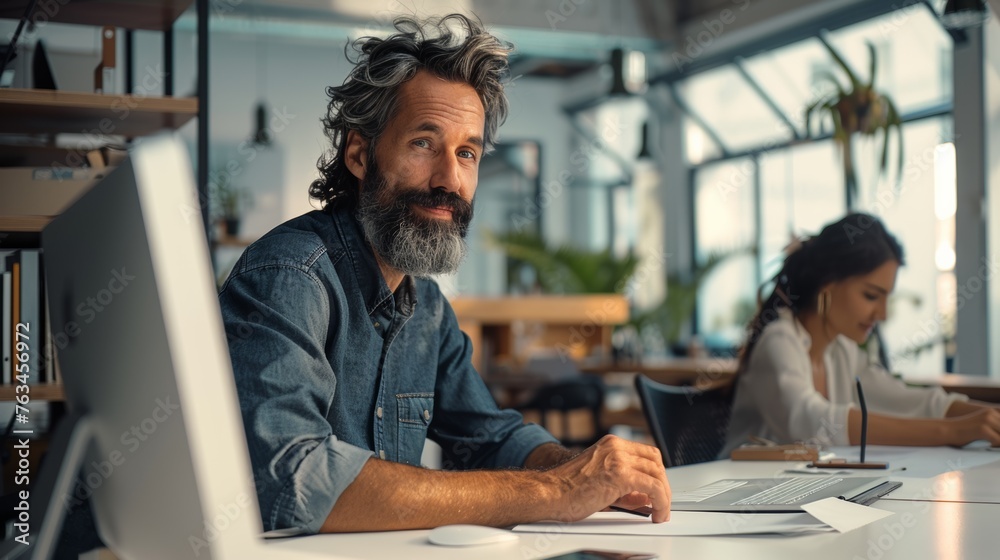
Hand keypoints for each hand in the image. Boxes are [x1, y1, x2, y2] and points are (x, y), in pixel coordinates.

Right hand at [541, 435, 669, 522]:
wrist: (549, 493)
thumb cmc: (566, 490)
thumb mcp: (600, 480)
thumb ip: (623, 486)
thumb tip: (645, 498)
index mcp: (611, 444)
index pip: (646, 453)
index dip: (656, 472)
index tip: (657, 488)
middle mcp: (616, 447)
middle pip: (655, 461)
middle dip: (662, 483)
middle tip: (662, 503)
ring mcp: (619, 459)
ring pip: (658, 474)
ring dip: (664, 495)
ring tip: (661, 512)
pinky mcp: (621, 476)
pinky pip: (654, 488)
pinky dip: (661, 502)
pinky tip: (657, 513)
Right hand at [946, 408, 999, 445]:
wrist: (946, 431)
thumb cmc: (964, 432)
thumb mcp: (982, 426)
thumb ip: (994, 429)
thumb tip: (999, 437)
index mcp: (991, 411)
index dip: (999, 431)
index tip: (996, 435)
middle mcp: (990, 413)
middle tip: (993, 441)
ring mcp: (986, 420)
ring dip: (998, 442)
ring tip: (991, 444)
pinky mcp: (982, 429)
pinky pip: (998, 441)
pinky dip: (995, 446)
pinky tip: (988, 446)